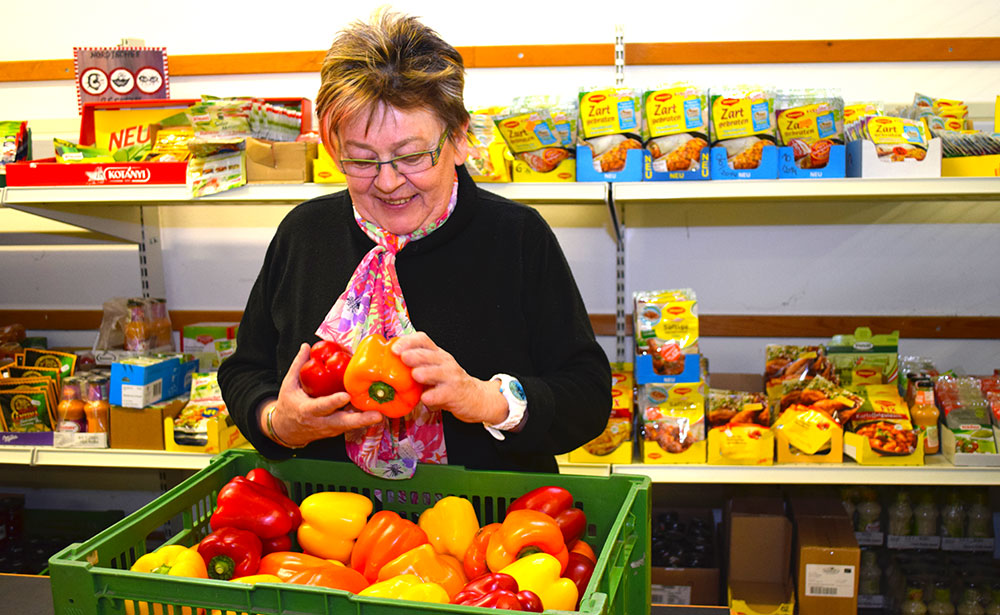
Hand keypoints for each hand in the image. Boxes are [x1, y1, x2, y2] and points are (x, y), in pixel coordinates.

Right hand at [260, 343, 382, 446]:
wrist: (286, 431)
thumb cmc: (288, 406)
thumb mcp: (288, 386)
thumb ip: (298, 366)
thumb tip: (306, 346)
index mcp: (307, 410)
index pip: (322, 407)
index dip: (334, 402)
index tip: (345, 396)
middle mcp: (321, 422)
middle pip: (343, 423)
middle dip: (360, 420)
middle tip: (377, 415)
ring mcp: (330, 429)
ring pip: (350, 426)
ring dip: (366, 420)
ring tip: (381, 413)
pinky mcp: (337, 430)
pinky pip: (351, 425)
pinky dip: (363, 420)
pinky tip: (376, 412)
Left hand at [392, 332, 508, 424]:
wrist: (476, 398)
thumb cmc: (448, 384)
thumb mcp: (434, 370)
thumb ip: (416, 366)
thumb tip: (387, 366)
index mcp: (437, 354)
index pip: (423, 339)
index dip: (408, 341)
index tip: (394, 348)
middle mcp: (445, 362)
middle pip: (429, 354)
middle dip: (414, 355)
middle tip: (402, 357)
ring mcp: (451, 377)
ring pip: (438, 372)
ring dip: (426, 373)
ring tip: (415, 375)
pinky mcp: (455, 393)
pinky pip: (443, 394)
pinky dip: (433, 396)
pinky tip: (425, 399)